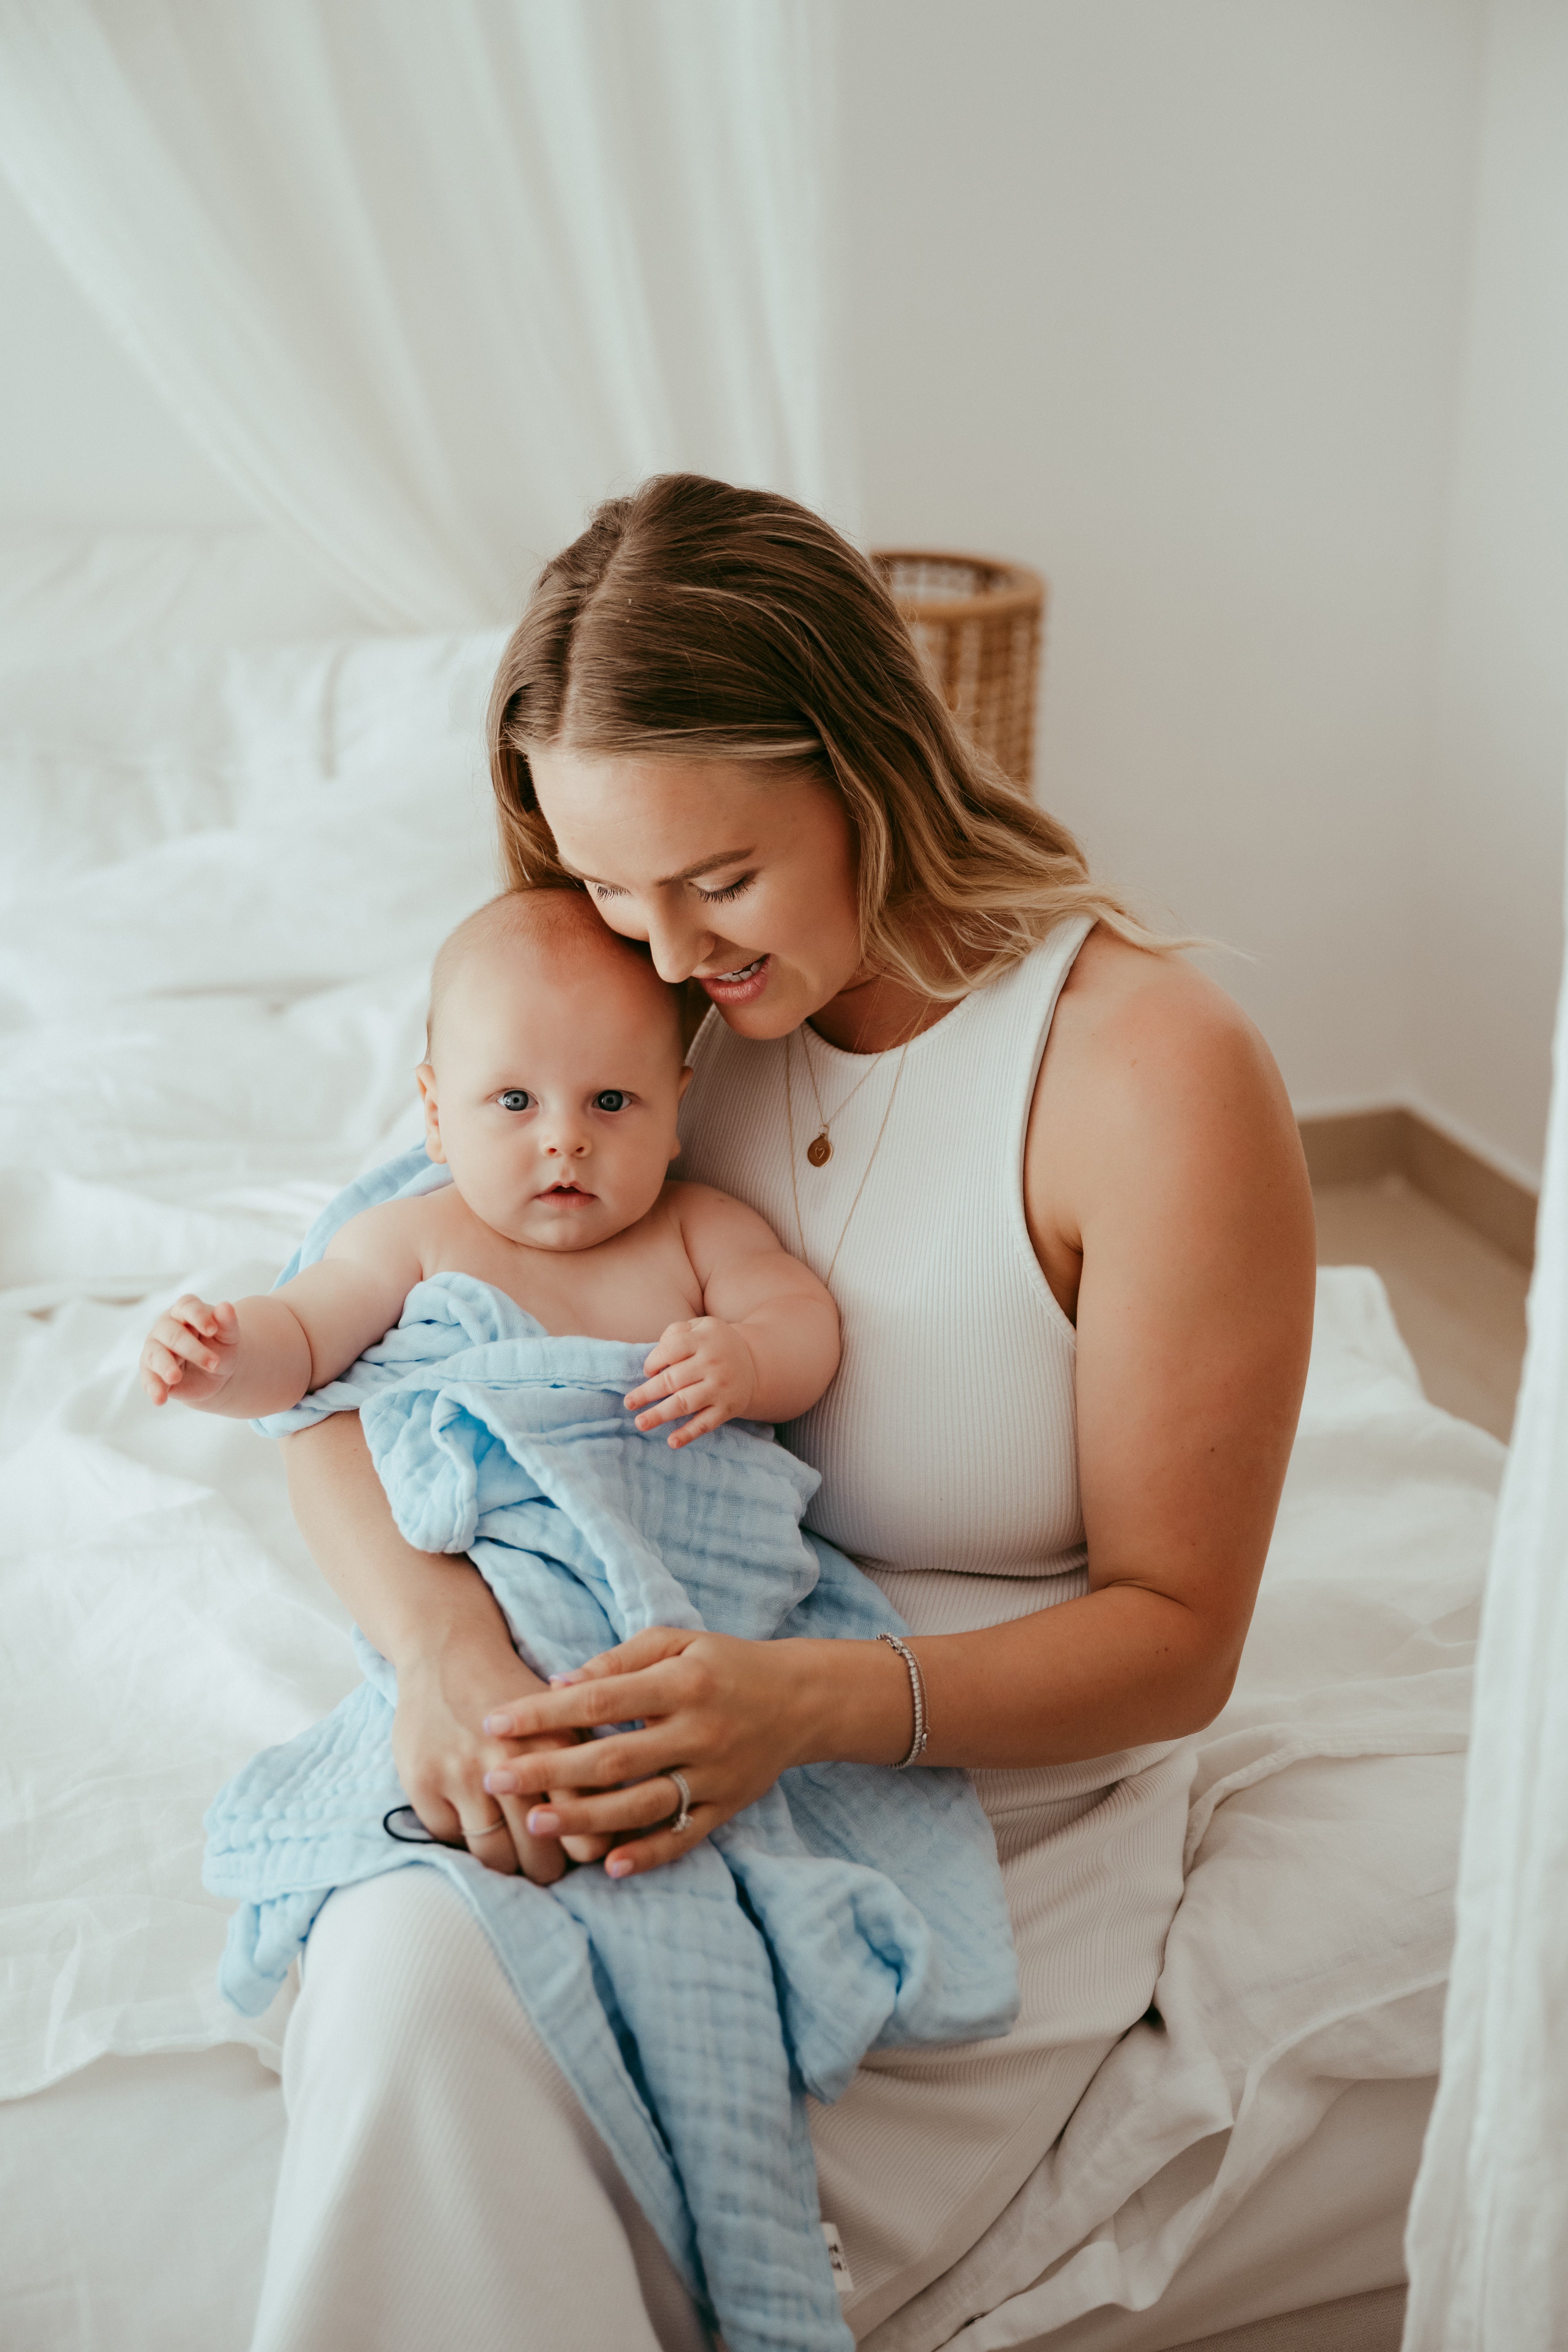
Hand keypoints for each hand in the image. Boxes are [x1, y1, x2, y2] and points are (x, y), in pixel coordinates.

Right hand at [140, 1295, 238, 1406]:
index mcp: (185, 1312)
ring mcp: (155, 1349)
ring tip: (175, 1378)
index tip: (213, 1329)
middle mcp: (165, 1327)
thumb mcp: (229, 1336)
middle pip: (173, 1334)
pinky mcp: (151, 1372)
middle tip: (214, 1364)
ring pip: (155, 1354)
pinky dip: (154, 1388)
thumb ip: (227, 1322)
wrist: (216, 1374)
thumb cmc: (221, 1347)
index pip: (187, 1306)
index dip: (198, 1316)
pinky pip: (148, 1379)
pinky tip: (160, 1399)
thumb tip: (226, 1306)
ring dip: (166, 1367)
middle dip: (193, 1350)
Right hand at [393, 1629, 609, 1880]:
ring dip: (507, 1864)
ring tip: (515, 1858)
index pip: (584, 1833)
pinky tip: (475, 1825)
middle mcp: (510, 1764)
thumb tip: (611, 1836)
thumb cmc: (516, 1689)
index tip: (581, 1852)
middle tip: (548, 1866)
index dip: (586, 1851)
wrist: (449, 1651)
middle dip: (547, 1869)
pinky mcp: (423, 1783)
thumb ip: (587, 1768)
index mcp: (555, 1747)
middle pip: (538, 1855)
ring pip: (494, 1855)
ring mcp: (462, 1776)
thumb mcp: (563, 1717)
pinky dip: (464, 1840)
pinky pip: (451, 1840)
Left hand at [479, 1626, 808, 1877]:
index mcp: (682, 1684)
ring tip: (534, 1823)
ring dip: (584, 1818)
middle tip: (494, 1778)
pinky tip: (608, 1866)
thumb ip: (619, 1661)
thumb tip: (559, 1683)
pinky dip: (647, 1855)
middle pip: (614, 1758)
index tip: (496, 1721)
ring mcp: (713, 1775)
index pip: (601, 1698)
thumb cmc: (724, 1664)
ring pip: (641, 1805)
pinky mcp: (725, 1807)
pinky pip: (682, 1838)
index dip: (545, 1712)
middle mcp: (698, 1732)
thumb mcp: (676, 1642)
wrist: (800, 1699)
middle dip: (549, 1771)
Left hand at [625, 1318, 759, 1447]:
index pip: (671, 1349)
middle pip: (673, 1379)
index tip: (647, 1372)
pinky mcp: (728, 1408)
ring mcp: (721, 1387)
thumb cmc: (715, 1344)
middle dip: (647, 1393)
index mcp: (704, 1340)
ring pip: (684, 1403)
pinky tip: (672, 1442)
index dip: (653, 1361)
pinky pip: (705, 1423)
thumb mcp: (701, 1327)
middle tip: (628, 1403)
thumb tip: (656, 1355)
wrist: (755, 1363)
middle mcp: (713, 1363)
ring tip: (640, 1422)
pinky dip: (689, 1434)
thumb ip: (677, 1332)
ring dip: (660, 1414)